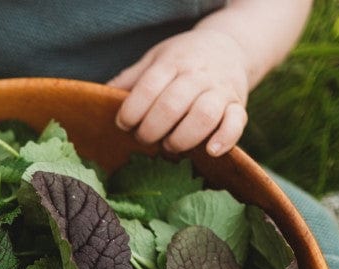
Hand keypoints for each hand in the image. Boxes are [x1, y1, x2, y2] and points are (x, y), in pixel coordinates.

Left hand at [108, 27, 249, 155]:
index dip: (132, 111)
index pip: (149, 87)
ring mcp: (220, 90)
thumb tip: (99, 96)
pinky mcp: (238, 105)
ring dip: (182, 138)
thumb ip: (131, 79)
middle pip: (172, 105)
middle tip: (144, 139)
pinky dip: (225, 139)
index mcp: (173, 62)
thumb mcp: (155, 59)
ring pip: (204, 115)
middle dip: (152, 130)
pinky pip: (236, 123)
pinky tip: (210, 151)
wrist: (229, 47)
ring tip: (169, 146)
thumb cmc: (183, 60)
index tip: (123, 124)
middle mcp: (198, 75)